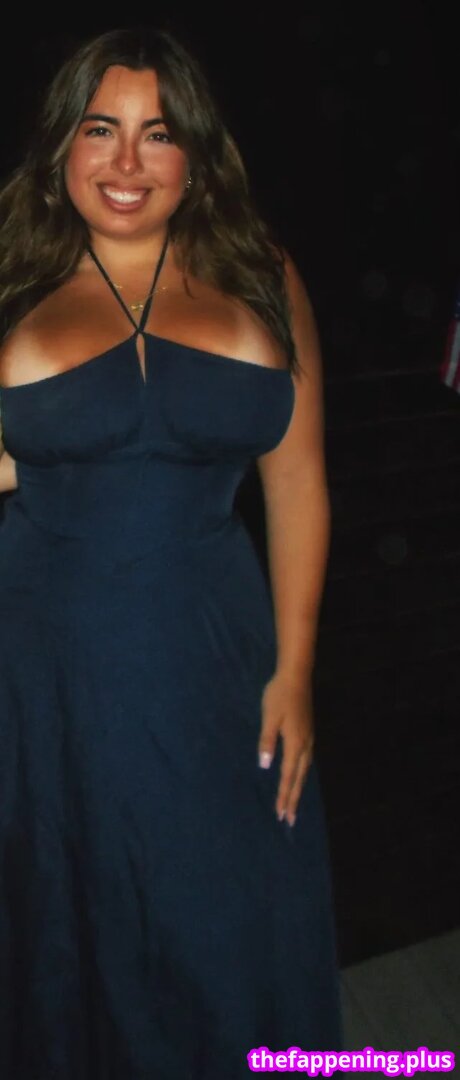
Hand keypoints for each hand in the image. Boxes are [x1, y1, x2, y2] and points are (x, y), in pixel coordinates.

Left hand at [257, 672, 314, 826]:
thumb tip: (265, 766)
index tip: (280, 814)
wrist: (297, 676)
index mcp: (294, 743)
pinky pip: (306, 761)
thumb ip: (266, 742)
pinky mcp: (308, 732)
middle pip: (299, 778)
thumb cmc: (279, 695)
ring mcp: (309, 738)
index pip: (287, 775)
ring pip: (304, 770)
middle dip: (293, 799)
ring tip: (294, 805)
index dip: (283, 795)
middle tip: (289, 820)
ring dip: (298, 789)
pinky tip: (299, 776)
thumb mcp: (269, 718)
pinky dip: (301, 775)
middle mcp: (305, 744)